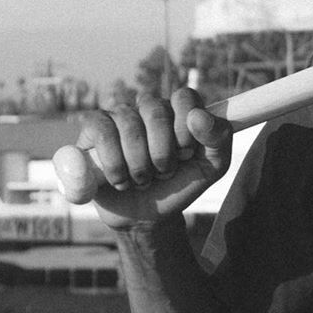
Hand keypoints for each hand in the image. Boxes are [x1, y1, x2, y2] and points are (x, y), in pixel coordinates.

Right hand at [53, 87, 232, 228]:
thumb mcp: (211, 167)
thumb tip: (198, 116)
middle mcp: (149, 108)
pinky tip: (120, 181)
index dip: (185, 127)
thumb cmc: (179, 185)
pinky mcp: (94, 130)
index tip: (186, 153)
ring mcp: (120, 116)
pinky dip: (114, 162)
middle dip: (162, 152)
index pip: (184, 97)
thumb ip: (219, 139)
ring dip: (139, 164)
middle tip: (164, 173)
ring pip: (129, 124)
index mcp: (179, 111)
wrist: (146, 215)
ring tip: (143, 180)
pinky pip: (101, 131)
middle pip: (155, 110)